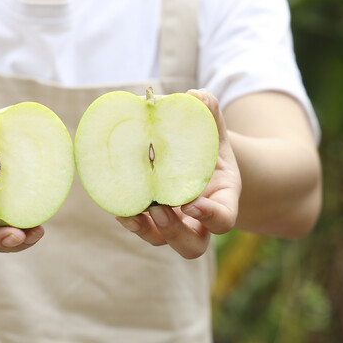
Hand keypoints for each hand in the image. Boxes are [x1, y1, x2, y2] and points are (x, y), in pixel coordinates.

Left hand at [116, 89, 240, 258]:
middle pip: (192, 246)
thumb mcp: (212, 127)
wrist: (197, 158)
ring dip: (146, 230)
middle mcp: (199, 220)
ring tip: (130, 212)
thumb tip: (195, 96)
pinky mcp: (153, 221)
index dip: (210, 217)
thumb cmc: (206, 144)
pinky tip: (119, 208)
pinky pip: (143, 229)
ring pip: (162, 241)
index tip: (191, 202)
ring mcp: (175, 224)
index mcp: (222, 198)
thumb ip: (208, 112)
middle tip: (159, 209)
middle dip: (175, 231)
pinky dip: (131, 221)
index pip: (223, 220)